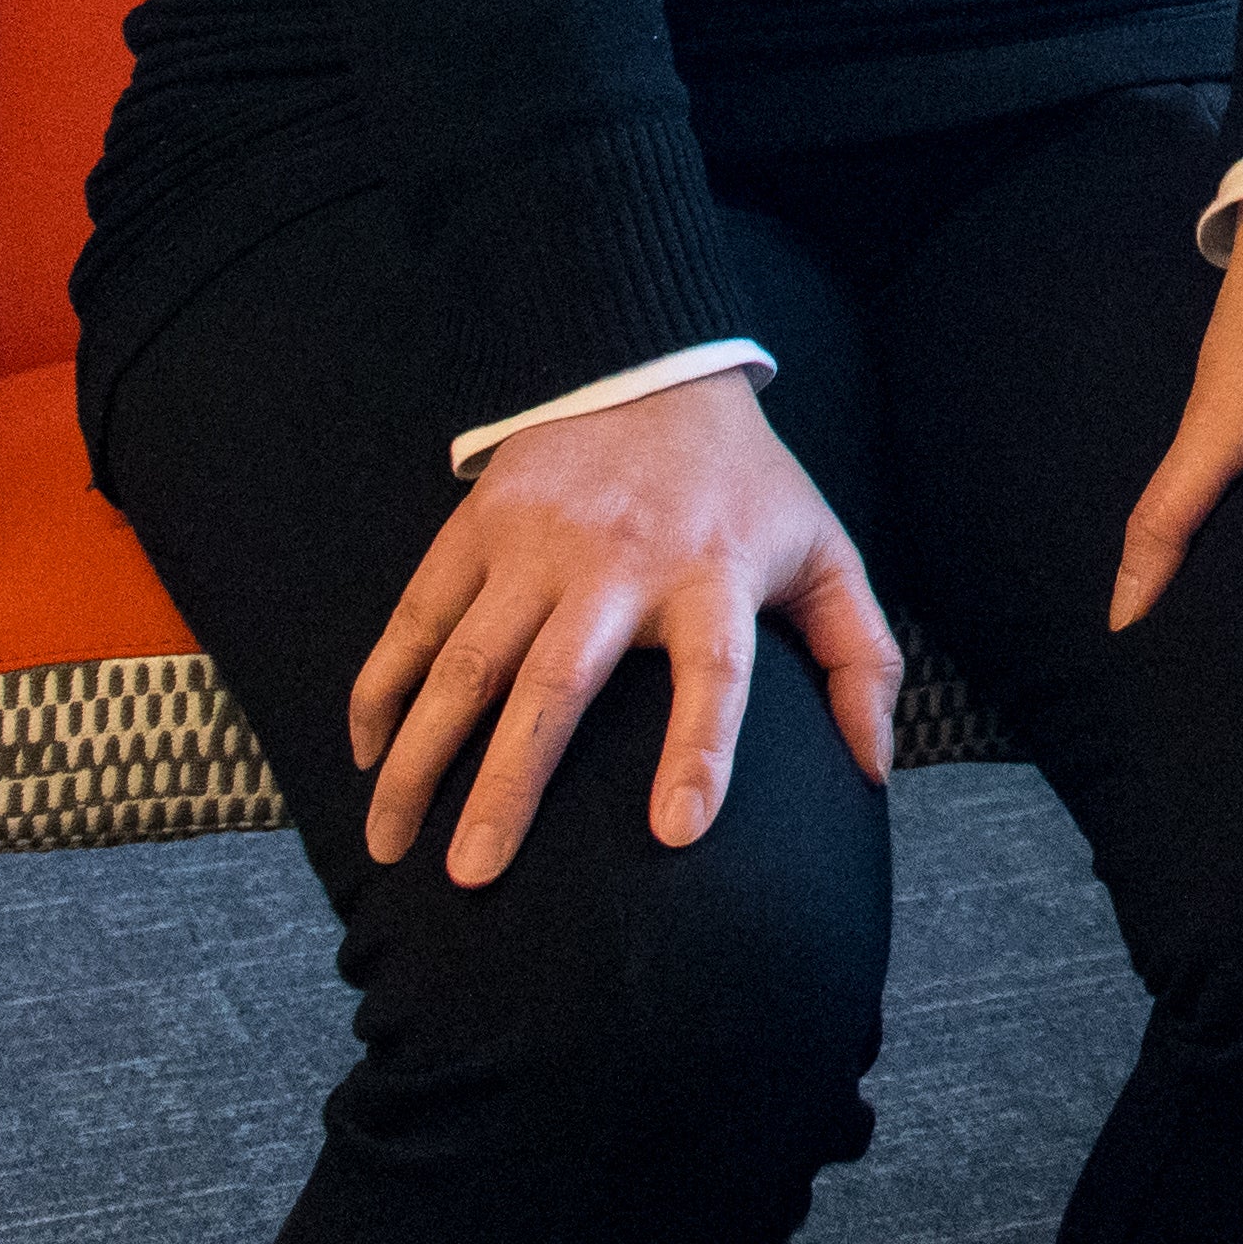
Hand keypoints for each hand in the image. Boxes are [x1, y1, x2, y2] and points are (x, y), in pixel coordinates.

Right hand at [347, 373, 901, 893]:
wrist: (659, 369)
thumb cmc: (747, 489)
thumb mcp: (823, 554)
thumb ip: (859, 659)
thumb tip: (872, 770)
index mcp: (714, 572)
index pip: (715, 669)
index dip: (701, 748)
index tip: (678, 832)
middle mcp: (619, 561)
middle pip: (558, 684)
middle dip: (509, 785)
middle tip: (473, 875)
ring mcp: (537, 541)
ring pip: (466, 662)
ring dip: (422, 759)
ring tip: (390, 844)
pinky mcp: (477, 523)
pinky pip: (416, 616)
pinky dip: (383, 687)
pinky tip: (370, 755)